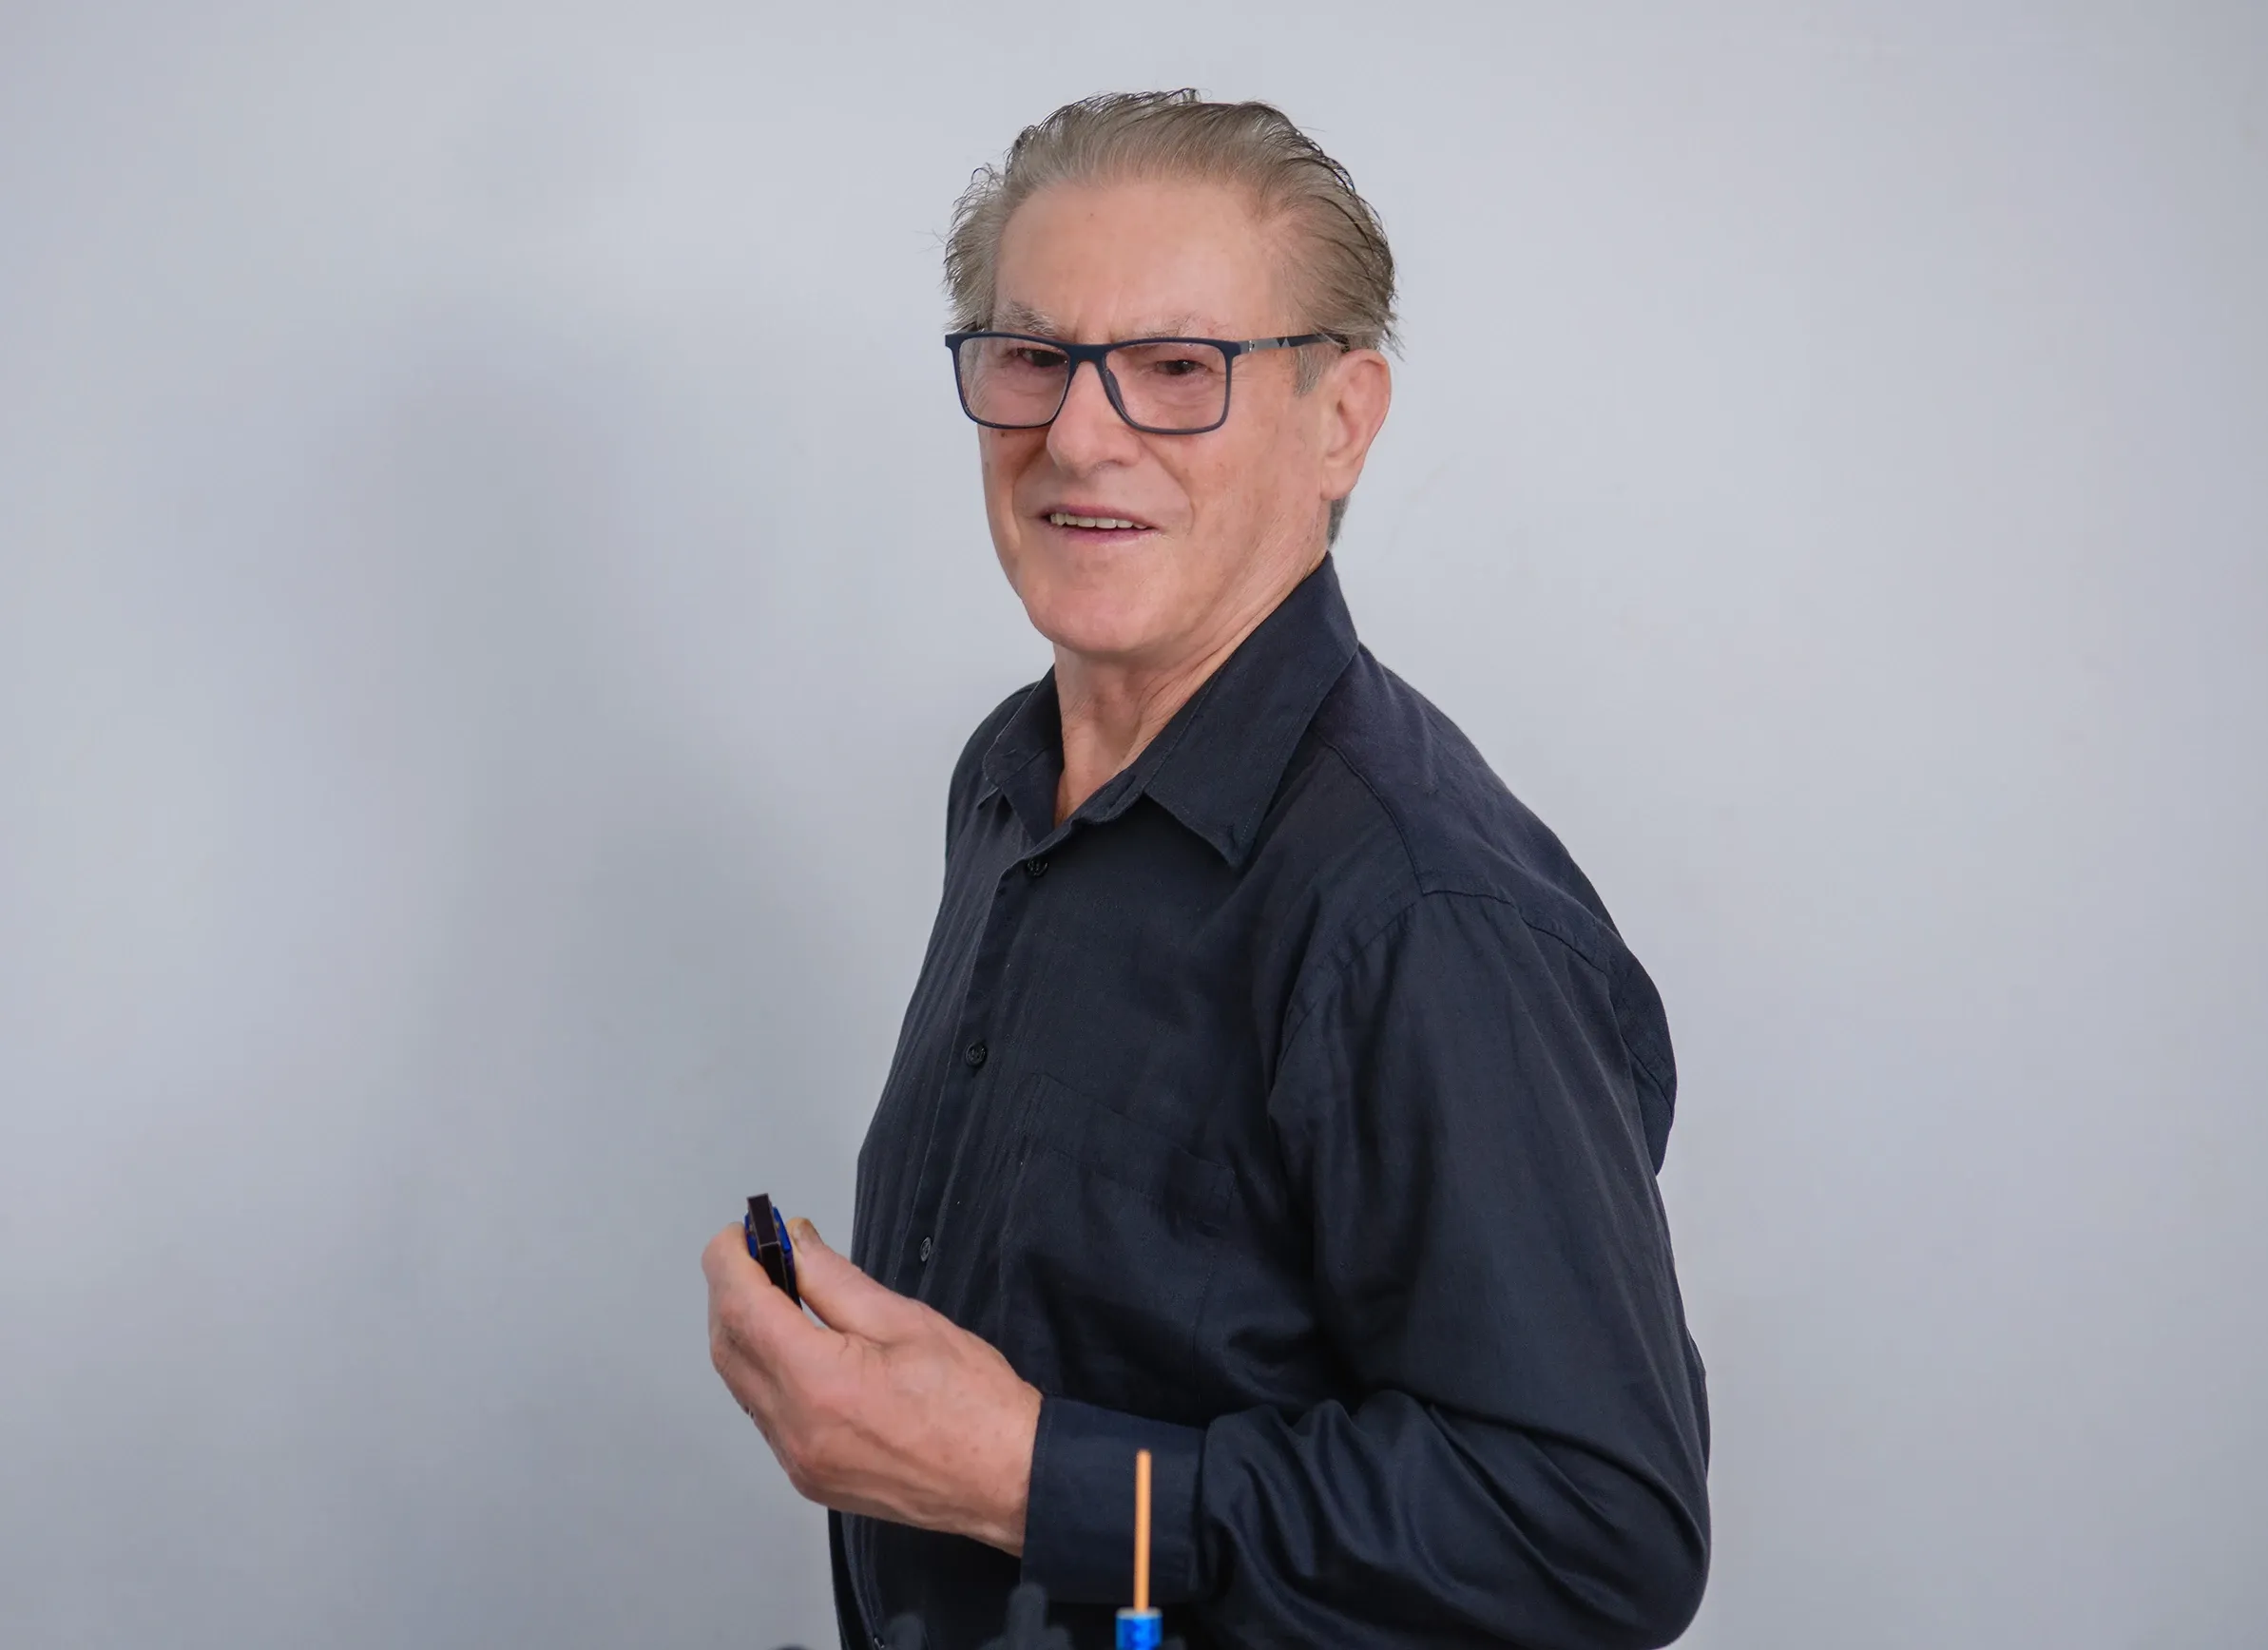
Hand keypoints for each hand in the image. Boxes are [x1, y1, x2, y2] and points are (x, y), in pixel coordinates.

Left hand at [703, 1217, 1042, 1553]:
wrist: (1006, 1479)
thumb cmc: (973, 1403)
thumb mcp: (906, 1320)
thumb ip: (836, 1280)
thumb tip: (796, 1245)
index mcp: (820, 1384)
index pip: (743, 1309)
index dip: (731, 1261)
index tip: (741, 1231)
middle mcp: (796, 1430)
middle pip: (728, 1346)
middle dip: (731, 1290)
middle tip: (757, 1251)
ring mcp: (798, 1461)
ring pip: (740, 1382)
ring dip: (743, 1331)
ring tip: (774, 1291)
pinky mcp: (808, 1478)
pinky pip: (763, 1415)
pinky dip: (763, 1371)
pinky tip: (791, 1345)